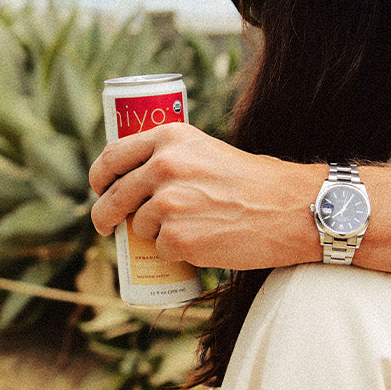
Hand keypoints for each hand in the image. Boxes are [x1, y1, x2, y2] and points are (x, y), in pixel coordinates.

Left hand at [88, 123, 325, 271]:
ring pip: (140, 226)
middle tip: (107, 227)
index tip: (99, 189)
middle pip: (113, 196)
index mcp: (169, 137)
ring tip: (195, 227)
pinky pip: (160, 250)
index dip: (99, 177)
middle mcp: (163, 165)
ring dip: (155, 233)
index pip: (113, 156)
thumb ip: (172, 158)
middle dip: (104, 215)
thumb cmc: (253, 183)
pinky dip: (176, 252)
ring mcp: (167, 203)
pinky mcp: (176, 237)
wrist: (290, 209)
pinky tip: (204, 242)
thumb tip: (133, 182)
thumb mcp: (207, 151)